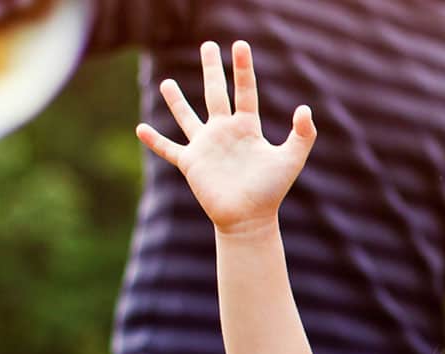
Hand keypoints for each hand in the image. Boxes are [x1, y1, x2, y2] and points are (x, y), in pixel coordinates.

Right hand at [136, 41, 318, 235]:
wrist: (249, 219)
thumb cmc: (271, 191)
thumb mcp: (291, 159)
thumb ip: (303, 135)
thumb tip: (304, 109)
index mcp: (247, 127)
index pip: (245, 91)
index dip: (243, 68)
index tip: (240, 45)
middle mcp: (224, 131)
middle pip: (216, 93)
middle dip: (212, 69)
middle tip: (208, 45)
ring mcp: (206, 146)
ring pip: (188, 116)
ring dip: (177, 101)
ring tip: (166, 82)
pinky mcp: (191, 163)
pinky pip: (169, 148)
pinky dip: (154, 140)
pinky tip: (140, 129)